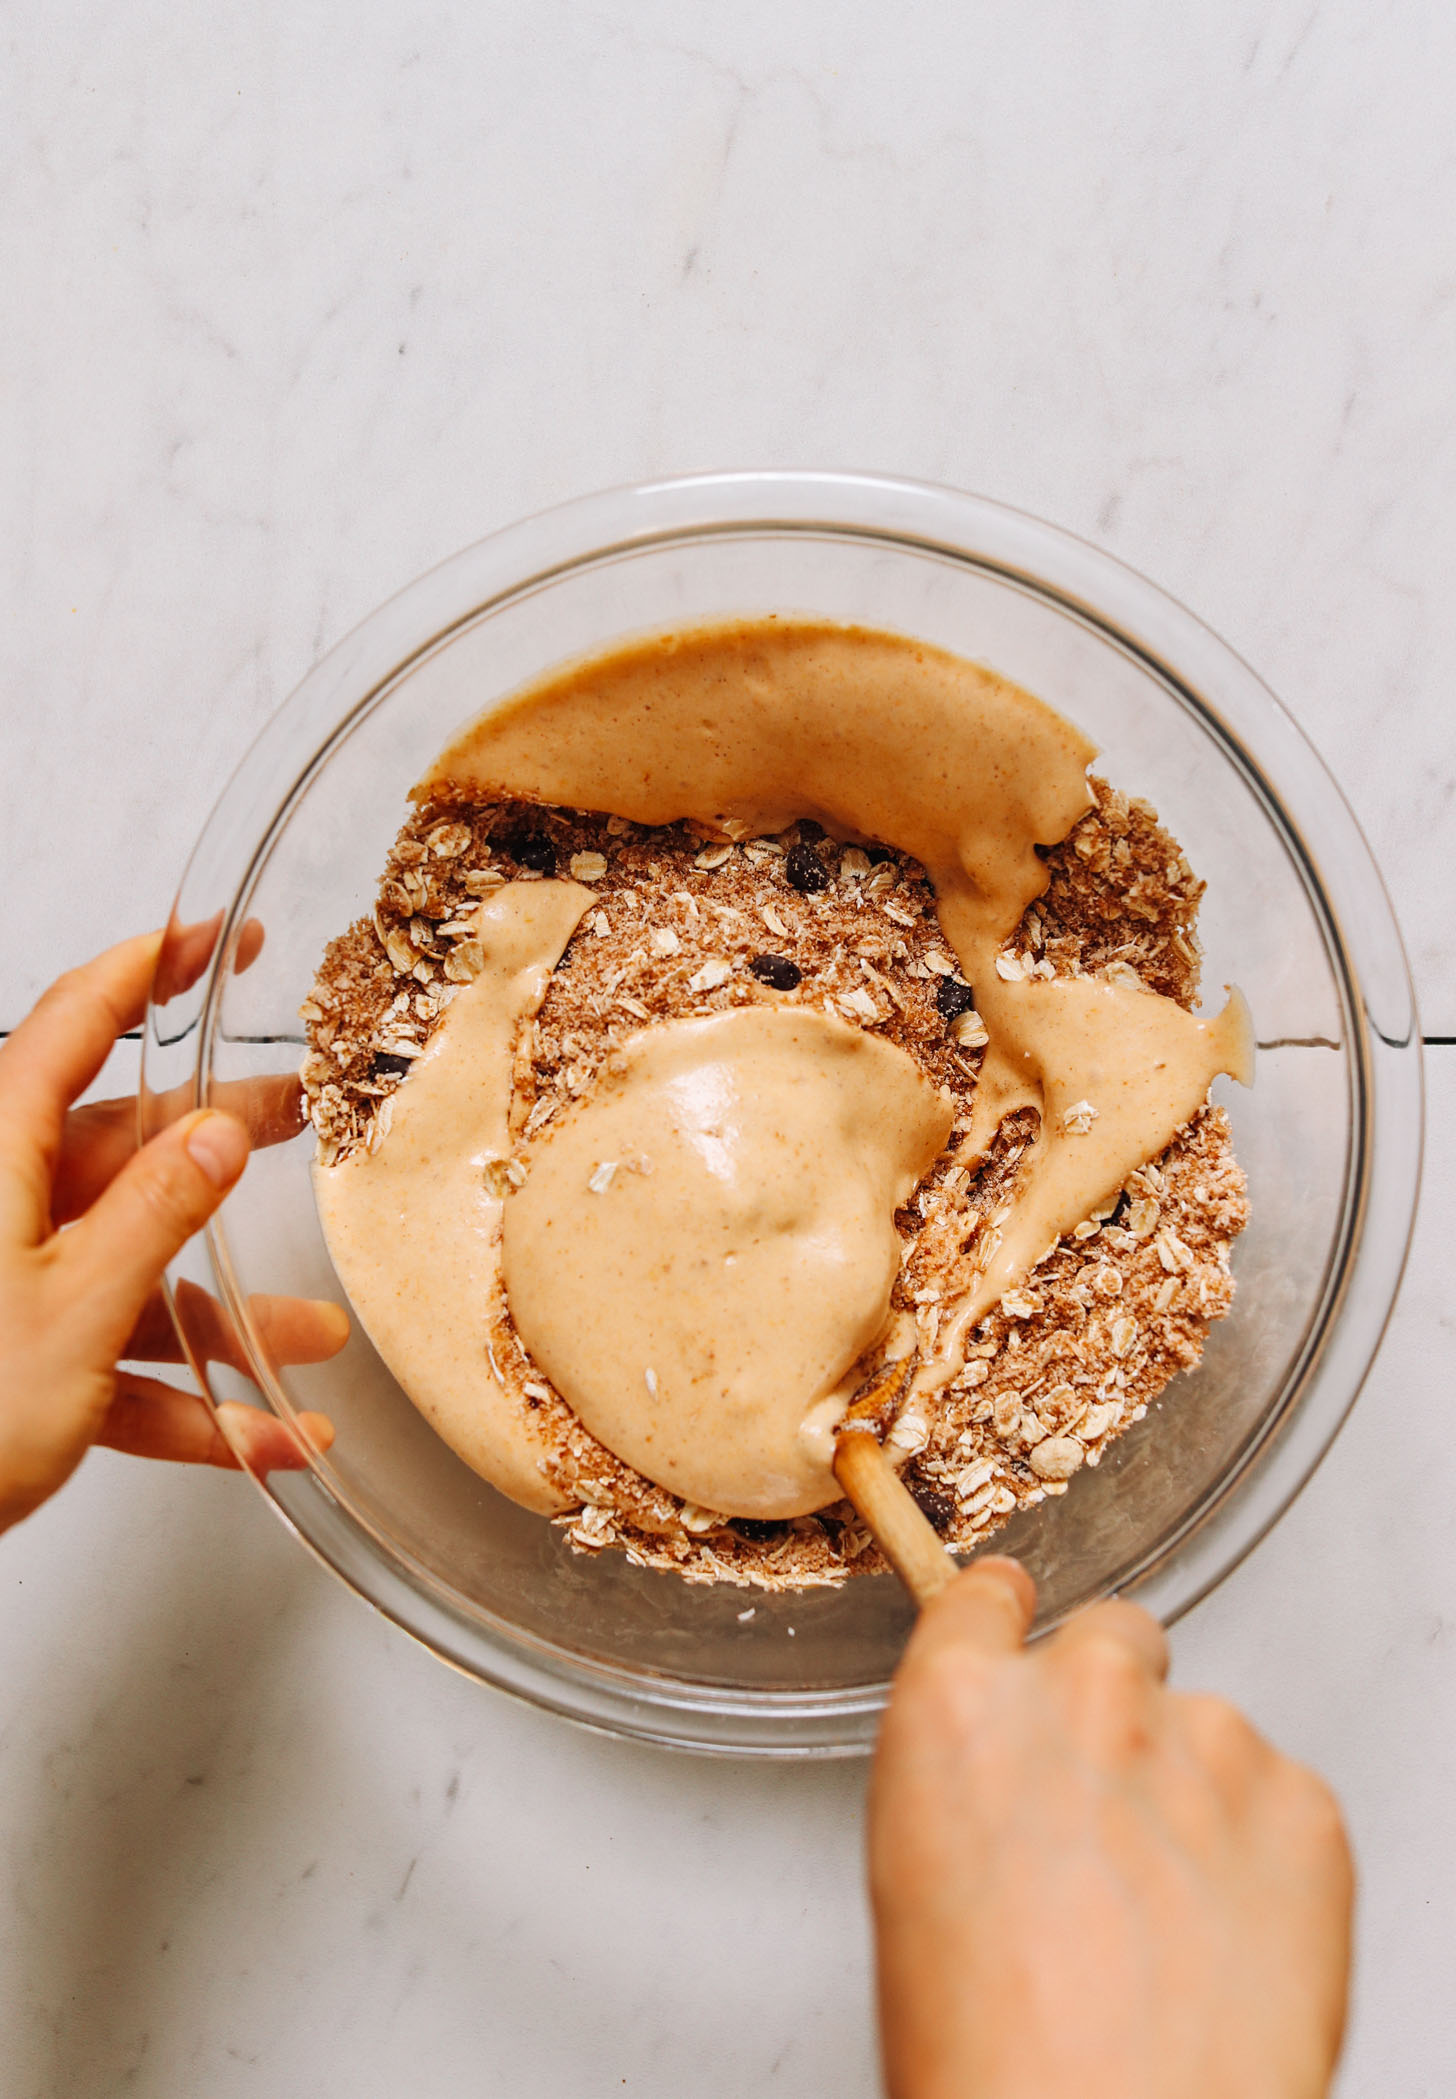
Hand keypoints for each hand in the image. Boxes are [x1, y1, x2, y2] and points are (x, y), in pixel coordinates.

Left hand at [0, 931, 343, 1532]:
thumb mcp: (73, 1308)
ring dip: (224, 1316)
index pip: (75, 1025)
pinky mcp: (19, 1360)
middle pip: (127, 1150)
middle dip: (225, 1148)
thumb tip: (221, 1130)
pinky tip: (257, 1440)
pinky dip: (185, 1400)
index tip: (211, 936)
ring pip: (135, 1270)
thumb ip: (157, 1213)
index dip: (147, 969)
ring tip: (308, 1343)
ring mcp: (12, 1285)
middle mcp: (3, 1207)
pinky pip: (117, 1361)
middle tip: (300, 1116)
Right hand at [869, 1560, 1351, 2098]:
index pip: (987, 1598)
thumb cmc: (997, 2054)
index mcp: (961, 1706)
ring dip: (1192, 1792)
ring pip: (1204, 1728)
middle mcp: (1084, 1694)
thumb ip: (971, 1778)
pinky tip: (1226, 1940)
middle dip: (1114, 1709)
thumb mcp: (917, 1881)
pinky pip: (1281, 1796)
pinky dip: (1262, 1854)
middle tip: (1108, 1824)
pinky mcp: (1303, 1800)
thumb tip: (1013, 1777)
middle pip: (1113, 1639)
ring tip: (1169, 1921)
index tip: (1019, 1631)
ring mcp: (1205, 1737)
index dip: (1006, 1622)